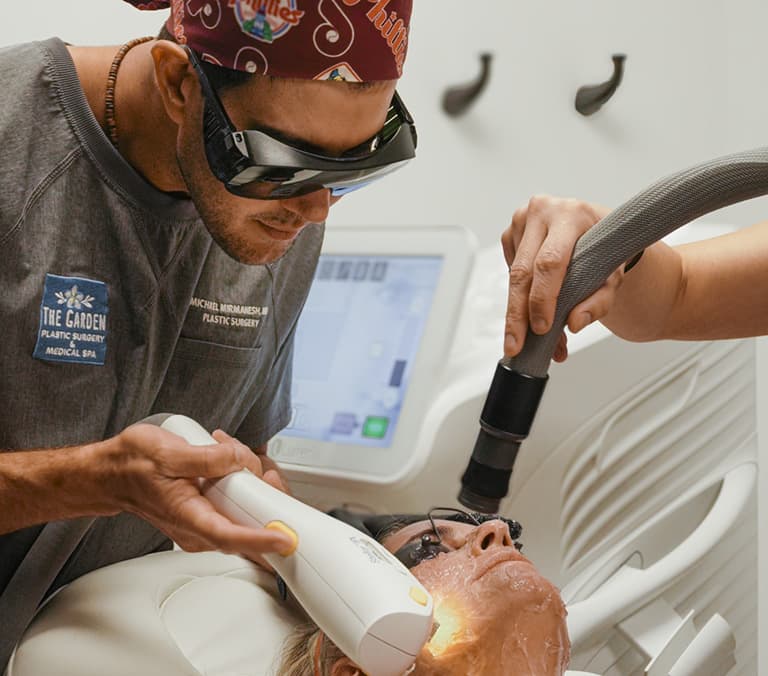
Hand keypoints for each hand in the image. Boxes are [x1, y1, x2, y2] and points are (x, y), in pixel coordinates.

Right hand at [97, 423, 293, 564]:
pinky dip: (241, 479)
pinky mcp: (208, 514)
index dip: (259, 540)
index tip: (283, 538)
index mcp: (188, 517)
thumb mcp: (168, 452)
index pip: (229, 537)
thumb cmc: (133, 464)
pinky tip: (229, 457)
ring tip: (231, 451)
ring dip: (250, 481)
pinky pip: (236, 503)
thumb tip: (238, 460)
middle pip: (246, 526)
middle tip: (261, 469)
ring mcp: (204, 523)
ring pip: (244, 512)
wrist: (112, 473)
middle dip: (263, 495)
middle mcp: (198, 528)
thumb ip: (207, 458)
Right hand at [503, 195, 620, 360]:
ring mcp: (521, 220)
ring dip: (520, 309)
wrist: (597, 227)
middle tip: (515, 344)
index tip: (541, 327)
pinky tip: (534, 297)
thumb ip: (599, 301)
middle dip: (517, 314)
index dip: (542, 298)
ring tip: (530, 335)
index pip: (549, 262)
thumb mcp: (613, 274)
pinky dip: (519, 292)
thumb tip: (575, 323)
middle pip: (522, 272)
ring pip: (512, 275)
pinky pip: (508, 271)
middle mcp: (542, 212)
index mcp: (570, 215)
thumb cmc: (606, 247)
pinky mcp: (509, 232)